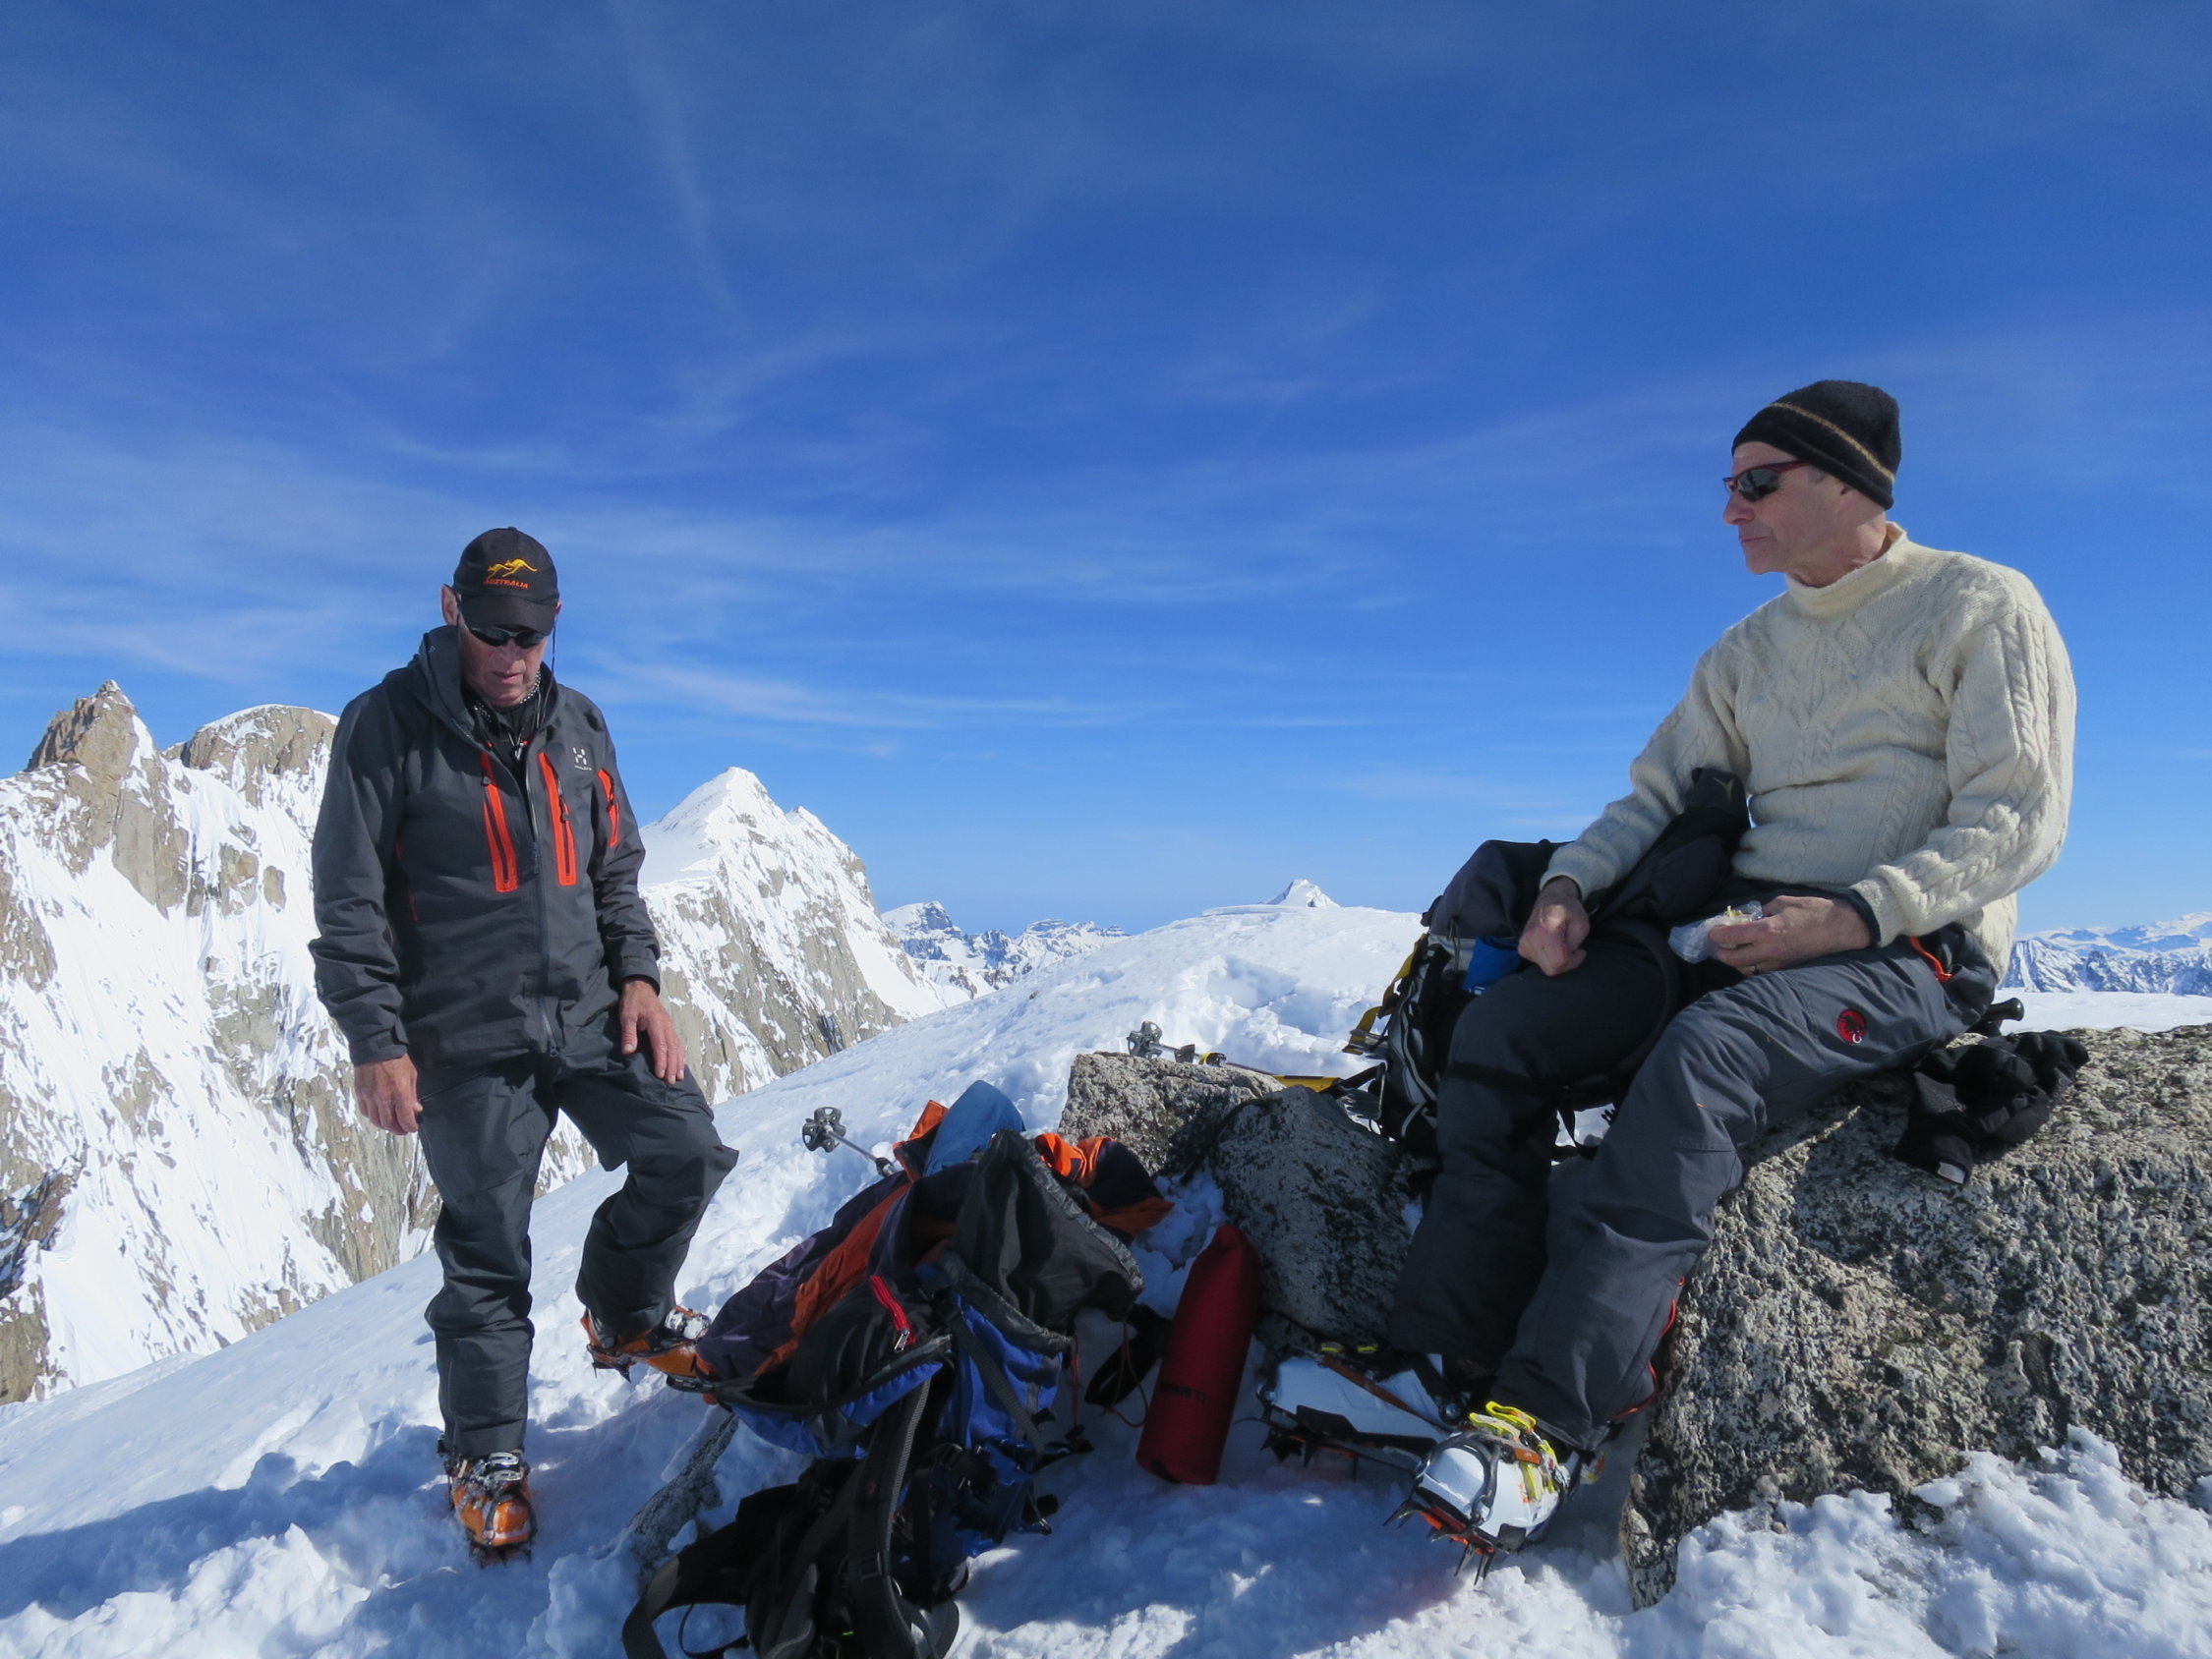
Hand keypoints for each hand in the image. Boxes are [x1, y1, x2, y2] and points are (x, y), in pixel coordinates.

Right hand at [355, 1056, 420, 1134]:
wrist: (375, 1047)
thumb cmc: (396, 1059)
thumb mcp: (411, 1075)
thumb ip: (413, 1094)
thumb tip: (416, 1109)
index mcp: (400, 1092)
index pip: (405, 1119)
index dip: (410, 1127)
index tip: (413, 1128)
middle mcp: (384, 1098)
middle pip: (389, 1124)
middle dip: (398, 1130)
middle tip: (403, 1129)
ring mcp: (370, 1097)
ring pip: (376, 1121)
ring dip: (385, 1126)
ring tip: (392, 1124)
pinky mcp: (360, 1094)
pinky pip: (366, 1112)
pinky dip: (373, 1117)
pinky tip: (379, 1115)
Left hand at [620, 978, 687, 1082]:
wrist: (641, 987)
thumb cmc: (633, 1002)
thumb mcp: (627, 1016)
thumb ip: (629, 1033)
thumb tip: (628, 1051)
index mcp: (657, 1023)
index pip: (661, 1045)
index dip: (661, 1061)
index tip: (660, 1074)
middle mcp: (667, 1026)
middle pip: (672, 1049)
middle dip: (672, 1066)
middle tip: (670, 1081)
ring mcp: (670, 1027)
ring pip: (677, 1047)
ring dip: (678, 1063)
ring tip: (678, 1077)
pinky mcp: (669, 1027)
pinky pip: (678, 1043)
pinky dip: (680, 1055)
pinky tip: (680, 1065)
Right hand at [1518, 877, 1590, 976]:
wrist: (1550, 901)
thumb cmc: (1568, 910)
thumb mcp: (1581, 925)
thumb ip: (1574, 945)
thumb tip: (1565, 960)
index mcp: (1545, 932)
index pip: (1559, 963)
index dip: (1574, 961)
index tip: (1580, 951)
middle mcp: (1530, 940)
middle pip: (1552, 969)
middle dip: (1566, 963)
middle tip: (1573, 949)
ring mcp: (1524, 945)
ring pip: (1547, 968)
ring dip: (1558, 961)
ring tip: (1562, 944)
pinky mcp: (1522, 949)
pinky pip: (1540, 964)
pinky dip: (1550, 959)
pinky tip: (1553, 946)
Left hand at [1707, 895, 1871, 975]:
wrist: (1841, 928)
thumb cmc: (1813, 911)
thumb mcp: (1782, 902)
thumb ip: (1761, 911)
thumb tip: (1746, 918)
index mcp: (1767, 931)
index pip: (1731, 937)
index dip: (1717, 934)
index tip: (1713, 930)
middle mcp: (1769, 951)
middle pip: (1732, 960)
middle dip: (1721, 952)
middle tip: (1719, 943)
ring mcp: (1778, 964)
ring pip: (1746, 969)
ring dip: (1736, 961)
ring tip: (1736, 949)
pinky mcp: (1786, 969)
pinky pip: (1761, 971)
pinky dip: (1752, 965)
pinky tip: (1753, 955)